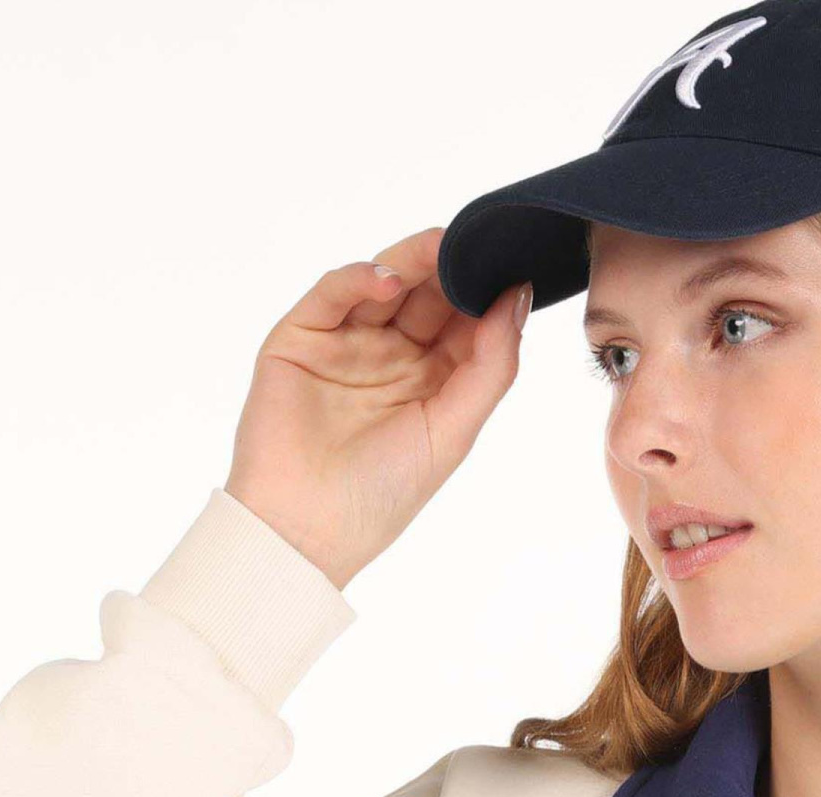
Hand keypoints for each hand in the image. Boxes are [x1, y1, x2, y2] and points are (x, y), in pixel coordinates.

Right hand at [223, 225, 530, 590]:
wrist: (304, 529)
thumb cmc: (381, 495)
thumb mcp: (454, 431)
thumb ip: (492, 366)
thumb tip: (518, 297)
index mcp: (432, 381)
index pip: (465, 321)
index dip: (488, 293)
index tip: (514, 266)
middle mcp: (391, 356)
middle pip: (427, 294)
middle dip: (452, 269)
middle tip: (478, 244)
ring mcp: (346, 343)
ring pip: (384, 284)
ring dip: (412, 261)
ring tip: (442, 247)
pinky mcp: (302, 336)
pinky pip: (333, 294)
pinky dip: (359, 279)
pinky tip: (388, 281)